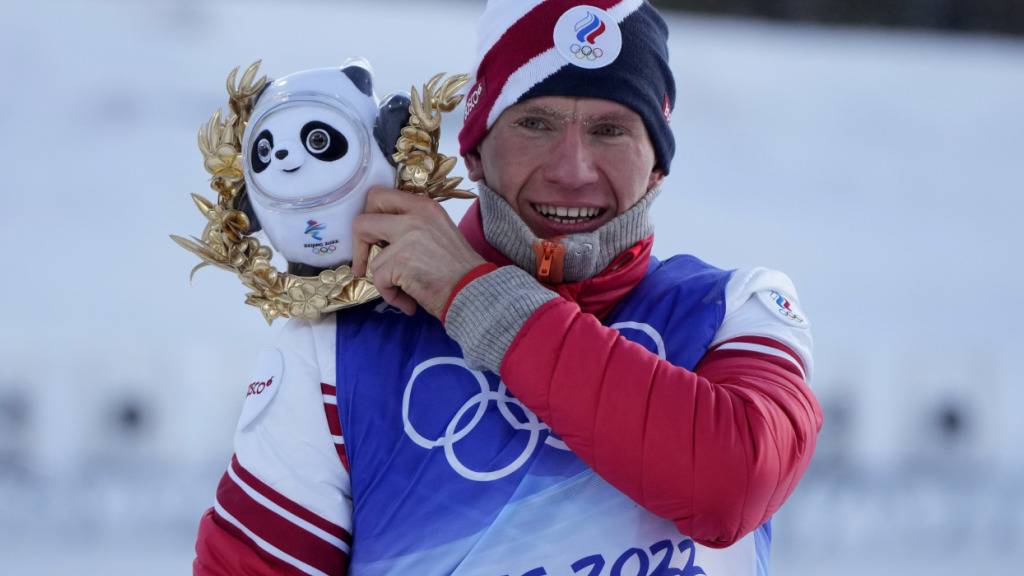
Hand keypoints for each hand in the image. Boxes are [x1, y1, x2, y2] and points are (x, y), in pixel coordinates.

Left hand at [351, 187, 485, 317]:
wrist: (475, 290)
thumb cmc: (459, 269)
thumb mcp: (438, 232)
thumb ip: (412, 226)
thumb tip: (381, 237)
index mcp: (423, 206)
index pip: (380, 196)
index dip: (369, 217)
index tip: (371, 237)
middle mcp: (414, 216)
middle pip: (362, 220)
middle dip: (358, 244)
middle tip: (364, 262)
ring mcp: (407, 237)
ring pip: (373, 259)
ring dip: (385, 281)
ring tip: (406, 292)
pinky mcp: (401, 260)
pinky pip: (379, 280)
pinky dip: (392, 296)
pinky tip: (409, 302)